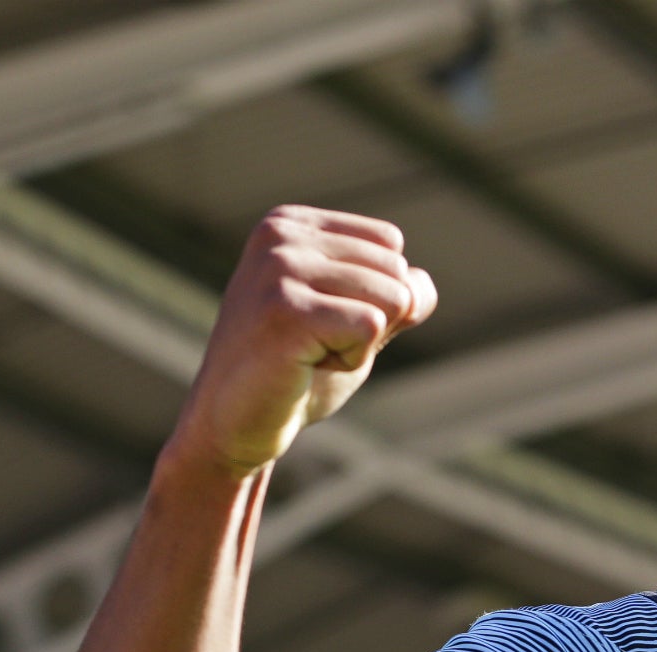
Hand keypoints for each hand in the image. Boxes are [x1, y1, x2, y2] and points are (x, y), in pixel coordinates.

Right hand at [168, 206, 436, 476]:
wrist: (235, 422)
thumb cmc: (296, 371)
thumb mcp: (353, 320)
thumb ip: (394, 294)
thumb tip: (421, 287)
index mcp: (291, 224)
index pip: (389, 244)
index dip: (378, 297)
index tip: (324, 320)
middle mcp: (280, 236)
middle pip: (395, 271)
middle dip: (373, 321)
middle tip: (316, 344)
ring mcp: (279, 269)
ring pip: (391, 298)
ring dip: (362, 344)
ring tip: (309, 354)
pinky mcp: (286, 310)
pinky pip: (371, 327)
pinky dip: (351, 361)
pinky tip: (305, 367)